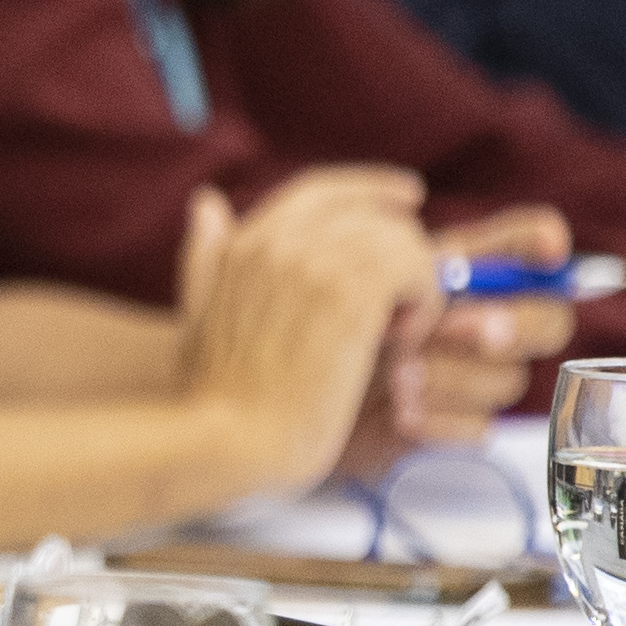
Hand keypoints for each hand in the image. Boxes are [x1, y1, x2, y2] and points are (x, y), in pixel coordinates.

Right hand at [172, 170, 438, 502]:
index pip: (321, 189)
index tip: (408, 196)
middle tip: (400, 312)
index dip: (370, 188)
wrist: (228, 437)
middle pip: (373, 214)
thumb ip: (206, 256)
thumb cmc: (216, 393)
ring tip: (393, 337)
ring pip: (403, 240)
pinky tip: (399, 344)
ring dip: (415, 287)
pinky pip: (419, 270)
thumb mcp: (200, 313)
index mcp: (246, 241)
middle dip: (402, 255)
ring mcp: (315, 261)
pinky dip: (425, 305)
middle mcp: (279, 239)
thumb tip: (207, 202)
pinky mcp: (352, 293)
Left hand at [350, 199, 580, 465]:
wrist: (296, 389)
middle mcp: (491, 323)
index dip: (549, 247)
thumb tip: (466, 246)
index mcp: (474, 276)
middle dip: (508, 324)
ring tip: (396, 374)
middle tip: (451, 325)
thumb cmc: (335, 318)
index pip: (535, 255)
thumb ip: (418, 252)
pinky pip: (480, 427)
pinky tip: (401, 412)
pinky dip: (440, 419)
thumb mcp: (368, 275)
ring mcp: (479, 377)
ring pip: (507, 378)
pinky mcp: (459, 426)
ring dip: (453, 374)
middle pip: (549, 322)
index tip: (548, 248)